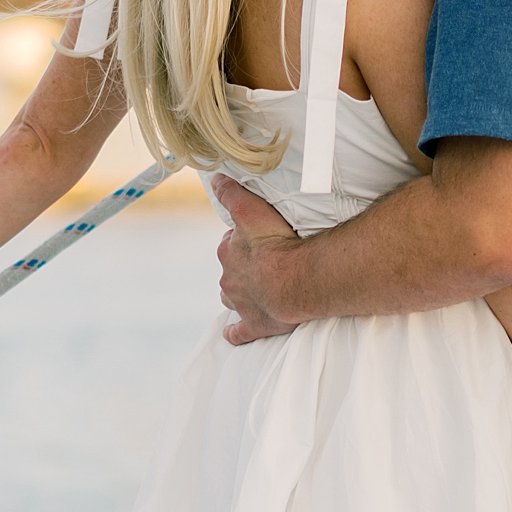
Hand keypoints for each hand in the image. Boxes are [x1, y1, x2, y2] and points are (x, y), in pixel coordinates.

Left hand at [212, 178, 301, 344]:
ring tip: (260, 289)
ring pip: (233, 296)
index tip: (260, 238)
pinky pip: (239, 331)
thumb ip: (231, 193)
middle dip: (244, 266)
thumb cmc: (278, 243)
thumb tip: (215, 179)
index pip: (231, 243)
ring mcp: (241, 304)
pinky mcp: (254, 325)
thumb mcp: (252, 208)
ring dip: (242, 293)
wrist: (296, 280)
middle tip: (268, 261)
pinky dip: (235, 332)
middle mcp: (229, 278)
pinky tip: (232, 333)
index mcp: (228, 252)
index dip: (245, 239)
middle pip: (232, 269)